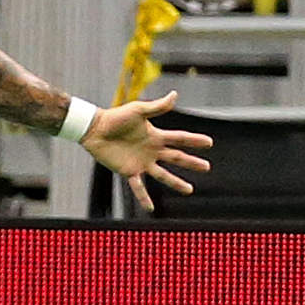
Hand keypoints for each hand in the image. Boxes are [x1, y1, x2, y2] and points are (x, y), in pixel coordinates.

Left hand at [80, 90, 212, 211]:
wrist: (95, 129)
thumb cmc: (115, 117)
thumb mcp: (138, 110)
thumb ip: (157, 107)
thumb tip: (175, 95)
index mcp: (155, 136)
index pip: (179, 138)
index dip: (194, 141)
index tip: (209, 143)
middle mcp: (151, 150)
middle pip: (176, 158)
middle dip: (191, 162)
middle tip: (207, 167)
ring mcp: (141, 162)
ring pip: (163, 175)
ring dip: (176, 182)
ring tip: (189, 190)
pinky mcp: (128, 171)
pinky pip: (138, 187)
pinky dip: (144, 198)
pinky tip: (151, 209)